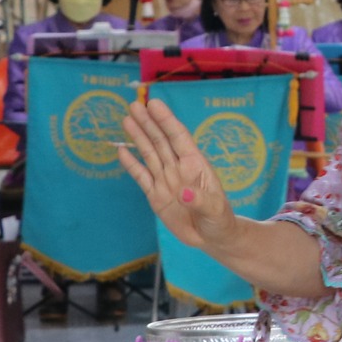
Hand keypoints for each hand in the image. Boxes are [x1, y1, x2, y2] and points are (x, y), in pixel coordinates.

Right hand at [117, 98, 236, 250]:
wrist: (211, 237)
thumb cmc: (219, 220)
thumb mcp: (215, 211)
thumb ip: (201, 201)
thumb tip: (184, 193)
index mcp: (195, 165)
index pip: (179, 137)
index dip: (166, 120)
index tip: (154, 104)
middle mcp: (178, 168)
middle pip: (161, 141)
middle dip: (148, 122)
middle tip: (134, 104)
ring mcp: (166, 180)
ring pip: (149, 154)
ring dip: (138, 137)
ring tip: (127, 118)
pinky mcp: (155, 195)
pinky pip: (141, 176)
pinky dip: (131, 164)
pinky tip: (121, 150)